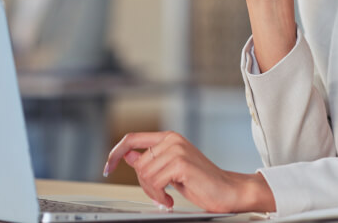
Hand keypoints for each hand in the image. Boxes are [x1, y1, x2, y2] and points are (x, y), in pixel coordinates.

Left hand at [103, 131, 275, 212]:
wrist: (229, 191)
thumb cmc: (202, 182)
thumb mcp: (170, 170)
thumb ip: (150, 160)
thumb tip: (127, 156)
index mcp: (168, 137)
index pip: (131, 139)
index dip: (116, 153)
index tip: (108, 167)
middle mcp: (171, 139)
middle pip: (137, 163)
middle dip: (143, 184)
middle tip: (159, 195)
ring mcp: (176, 149)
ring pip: (144, 174)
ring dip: (153, 192)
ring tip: (166, 197)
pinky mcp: (181, 163)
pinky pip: (154, 181)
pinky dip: (159, 195)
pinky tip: (170, 199)